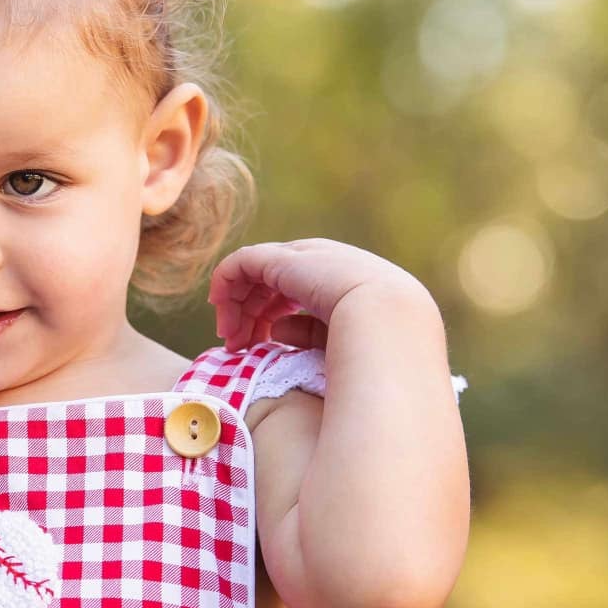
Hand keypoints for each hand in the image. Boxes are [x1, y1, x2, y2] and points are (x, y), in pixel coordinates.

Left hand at [208, 240, 429, 351]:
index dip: (273, 318)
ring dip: (237, 302)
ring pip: (258, 271)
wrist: (390, 328)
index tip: (258, 349)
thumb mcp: (340, 345)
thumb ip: (307, 334)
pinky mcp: (286, 259)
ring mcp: (308, 256)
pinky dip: (226, 279)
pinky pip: (245, 262)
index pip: (301, 290)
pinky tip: (218, 304)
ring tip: (229, 336)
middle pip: (277, 280)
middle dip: (251, 312)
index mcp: (351, 282)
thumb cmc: (377, 352)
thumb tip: (275, 331)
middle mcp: (329, 262)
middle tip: (235, 346)